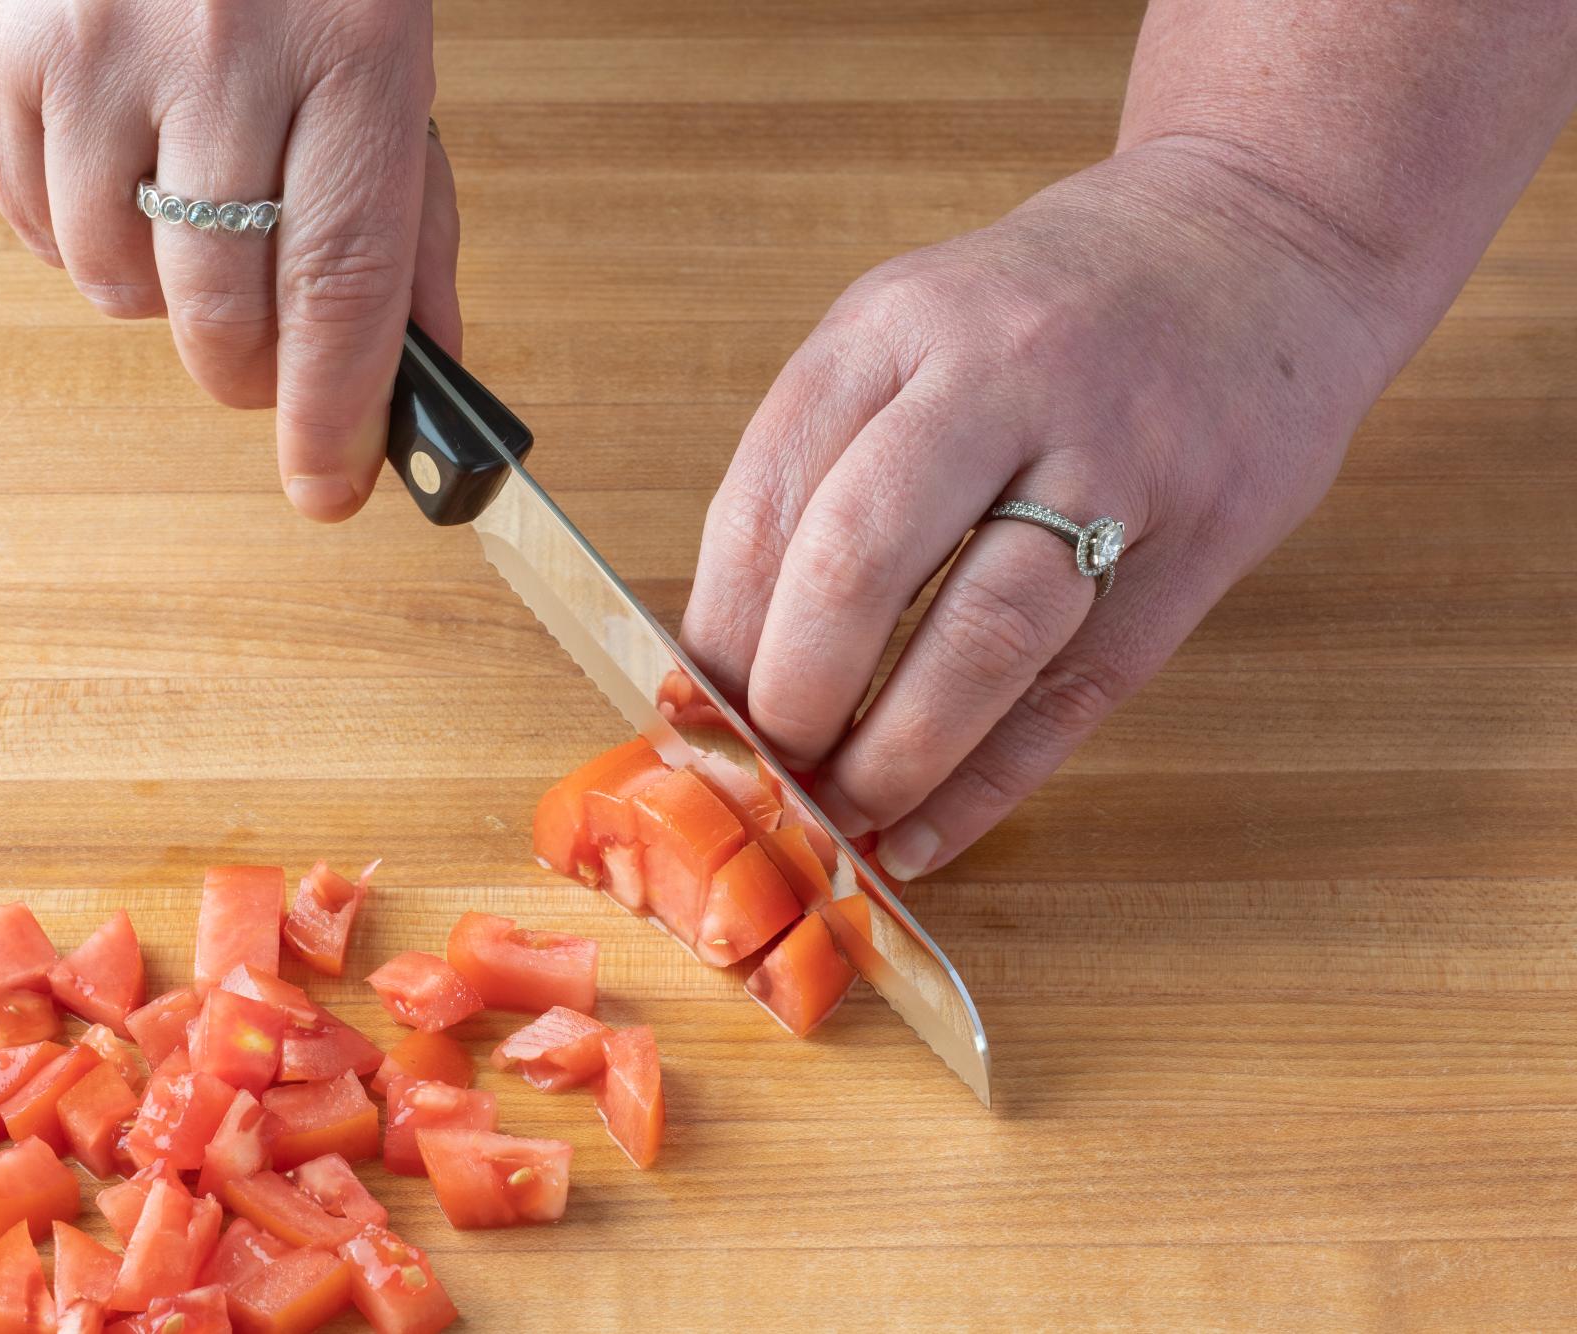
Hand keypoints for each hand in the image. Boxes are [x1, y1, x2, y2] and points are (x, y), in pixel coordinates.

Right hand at [0, 0, 454, 519]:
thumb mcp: (388, 53)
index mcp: (348, 47)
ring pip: (118, 283)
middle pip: (222, 306)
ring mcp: (86, 46)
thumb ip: (408, 212)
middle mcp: (213, 48)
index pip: (342, 285)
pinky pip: (31, 225)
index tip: (331, 489)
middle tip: (268, 366)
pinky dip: (81, 242)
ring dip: (164, 299)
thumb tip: (419, 363)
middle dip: (252, 373)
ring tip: (190, 222)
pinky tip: (119, 180)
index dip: (335, 411)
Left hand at [680, 140, 1394, 879]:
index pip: (768, 500)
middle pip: (859, 564)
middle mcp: (997, 378)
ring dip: (896, 754)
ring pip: (983, 636)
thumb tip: (728, 649)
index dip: (718, 630)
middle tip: (768, 768)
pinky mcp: (1200, 536)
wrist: (1262, 235)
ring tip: (846, 815)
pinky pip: (1078, 686)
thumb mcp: (912, 329)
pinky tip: (927, 835)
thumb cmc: (1050, 309)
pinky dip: (991, 780)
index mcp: (894, 327)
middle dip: (793, 696)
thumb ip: (827, 463)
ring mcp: (1112, 457)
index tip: (692, 711)